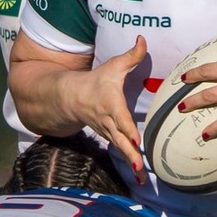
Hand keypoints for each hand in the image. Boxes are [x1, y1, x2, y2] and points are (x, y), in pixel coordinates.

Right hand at [65, 37, 147, 179]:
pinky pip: (121, 152)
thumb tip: (143, 39)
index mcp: (111, 105)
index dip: (127, 130)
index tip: (136, 140)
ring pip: (121, 150)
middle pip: (120, 140)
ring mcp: (109, 133)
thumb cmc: (96, 81)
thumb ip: (132, 55)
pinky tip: (141, 176)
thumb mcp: (113, 66)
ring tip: (142, 177)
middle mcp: (109, 122)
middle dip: (130, 154)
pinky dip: (130, 164)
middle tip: (139, 167)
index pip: (121, 119)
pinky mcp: (111, 138)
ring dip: (131, 164)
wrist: (72, 98)